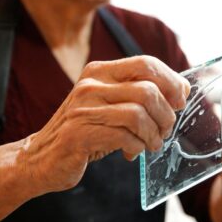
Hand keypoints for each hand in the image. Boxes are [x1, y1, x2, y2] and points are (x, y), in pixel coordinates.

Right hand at [21, 56, 189, 192]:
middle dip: (165, 115)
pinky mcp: (79, 134)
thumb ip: (137, 93)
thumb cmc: (84, 131)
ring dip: (153, 135)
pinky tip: (132, 152)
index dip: (171, 82)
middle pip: (148, 90)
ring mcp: (83, 109)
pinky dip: (137, 147)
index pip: (146, 63)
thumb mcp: (108, 103)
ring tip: (151, 145)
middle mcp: (90, 84)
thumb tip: (181, 90)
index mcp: (99, 71)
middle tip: (164, 131)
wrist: (40, 158)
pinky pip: (124, 137)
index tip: (179, 102)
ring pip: (139, 114)